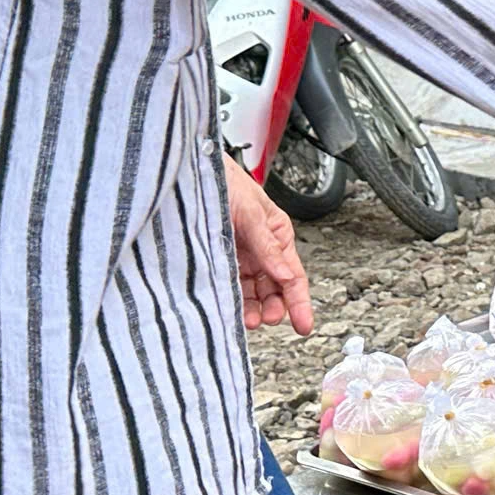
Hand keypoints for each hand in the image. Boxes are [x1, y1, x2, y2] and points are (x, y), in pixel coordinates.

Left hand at [225, 156, 314, 336]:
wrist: (190, 170)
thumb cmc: (225, 180)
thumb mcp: (251, 211)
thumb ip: (267, 245)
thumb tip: (284, 274)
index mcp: (277, 235)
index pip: (294, 275)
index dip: (300, 302)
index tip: (304, 325)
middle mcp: (259, 250)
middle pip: (274, 289)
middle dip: (274, 307)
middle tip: (267, 319)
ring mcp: (238, 257)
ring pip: (251, 293)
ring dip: (252, 309)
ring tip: (248, 319)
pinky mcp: (216, 260)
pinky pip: (227, 286)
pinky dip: (231, 301)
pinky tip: (230, 309)